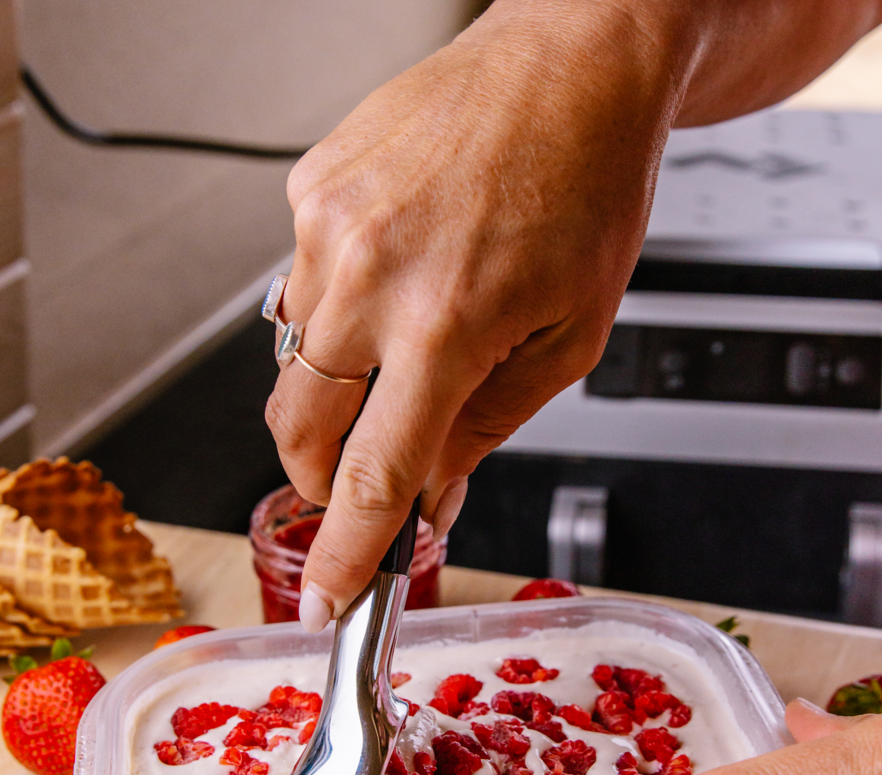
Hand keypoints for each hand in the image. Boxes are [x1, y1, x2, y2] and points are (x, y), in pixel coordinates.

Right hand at [266, 0, 881, 630]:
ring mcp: (328, 226)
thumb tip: (430, 499)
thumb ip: (487, 430)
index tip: (329, 602)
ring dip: (338, 388)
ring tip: (408, 338)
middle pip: (300, 432)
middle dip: (324, 481)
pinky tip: (397, 269)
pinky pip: (300, 288)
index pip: (374, 476)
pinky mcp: (309, 188)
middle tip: (362, 483)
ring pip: (293, 363)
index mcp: (446, 324)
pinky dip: (340, 309)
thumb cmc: (588, 188)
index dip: (347, 554)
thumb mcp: (569, 340)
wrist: (569, 64)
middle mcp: (370, 275)